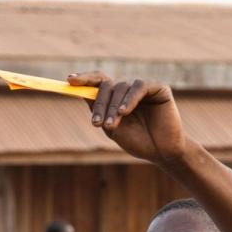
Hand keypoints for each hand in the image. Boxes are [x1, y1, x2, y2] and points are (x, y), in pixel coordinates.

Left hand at [69, 72, 187, 165]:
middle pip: (107, 85)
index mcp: (116, 98)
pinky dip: (130, 98)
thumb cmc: (138, 142)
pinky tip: (125, 112)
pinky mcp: (159, 88)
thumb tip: (81, 92)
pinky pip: (139, 86)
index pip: (98, 82)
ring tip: (112, 125)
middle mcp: (128, 89)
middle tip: (96, 124)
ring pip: (121, 87)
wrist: (162, 152)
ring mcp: (144, 87)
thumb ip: (99, 111)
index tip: (69, 80)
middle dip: (100, 104)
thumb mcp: (112, 128)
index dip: (84, 79)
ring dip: (114, 107)